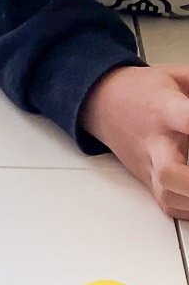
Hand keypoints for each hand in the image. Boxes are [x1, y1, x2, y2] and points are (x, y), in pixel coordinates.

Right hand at [80, 64, 188, 217]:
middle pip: (171, 172)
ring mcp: (147, 166)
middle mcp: (153, 143)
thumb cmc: (143, 91)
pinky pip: (168, 205)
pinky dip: (188, 208)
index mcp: (163, 110)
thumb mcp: (177, 76)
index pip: (187, 119)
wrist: (103, 105)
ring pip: (168, 196)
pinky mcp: (146, 181)